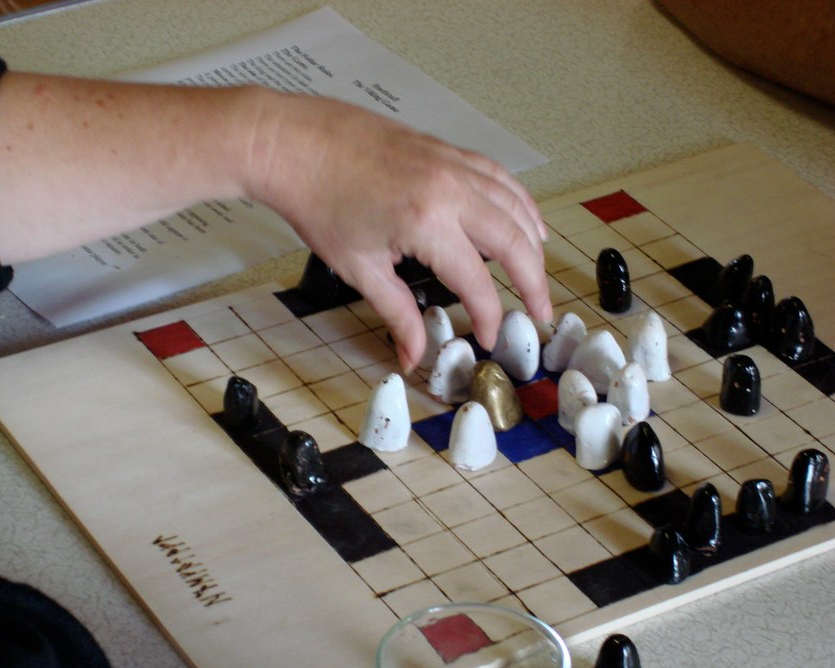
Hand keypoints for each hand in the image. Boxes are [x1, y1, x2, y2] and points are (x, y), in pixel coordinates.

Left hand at [247, 91, 550, 371]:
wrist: (294, 144)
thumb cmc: (317, 199)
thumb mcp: (359, 268)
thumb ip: (397, 314)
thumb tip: (412, 355)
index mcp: (426, 222)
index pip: (477, 281)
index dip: (489, 315)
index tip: (489, 336)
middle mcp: (449, 188)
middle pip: (514, 240)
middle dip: (533, 281)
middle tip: (540, 311)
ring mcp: (451, 163)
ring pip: (514, 204)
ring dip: (533, 241)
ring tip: (538, 273)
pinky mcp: (445, 149)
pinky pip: (498, 176)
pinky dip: (518, 201)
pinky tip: (523, 219)